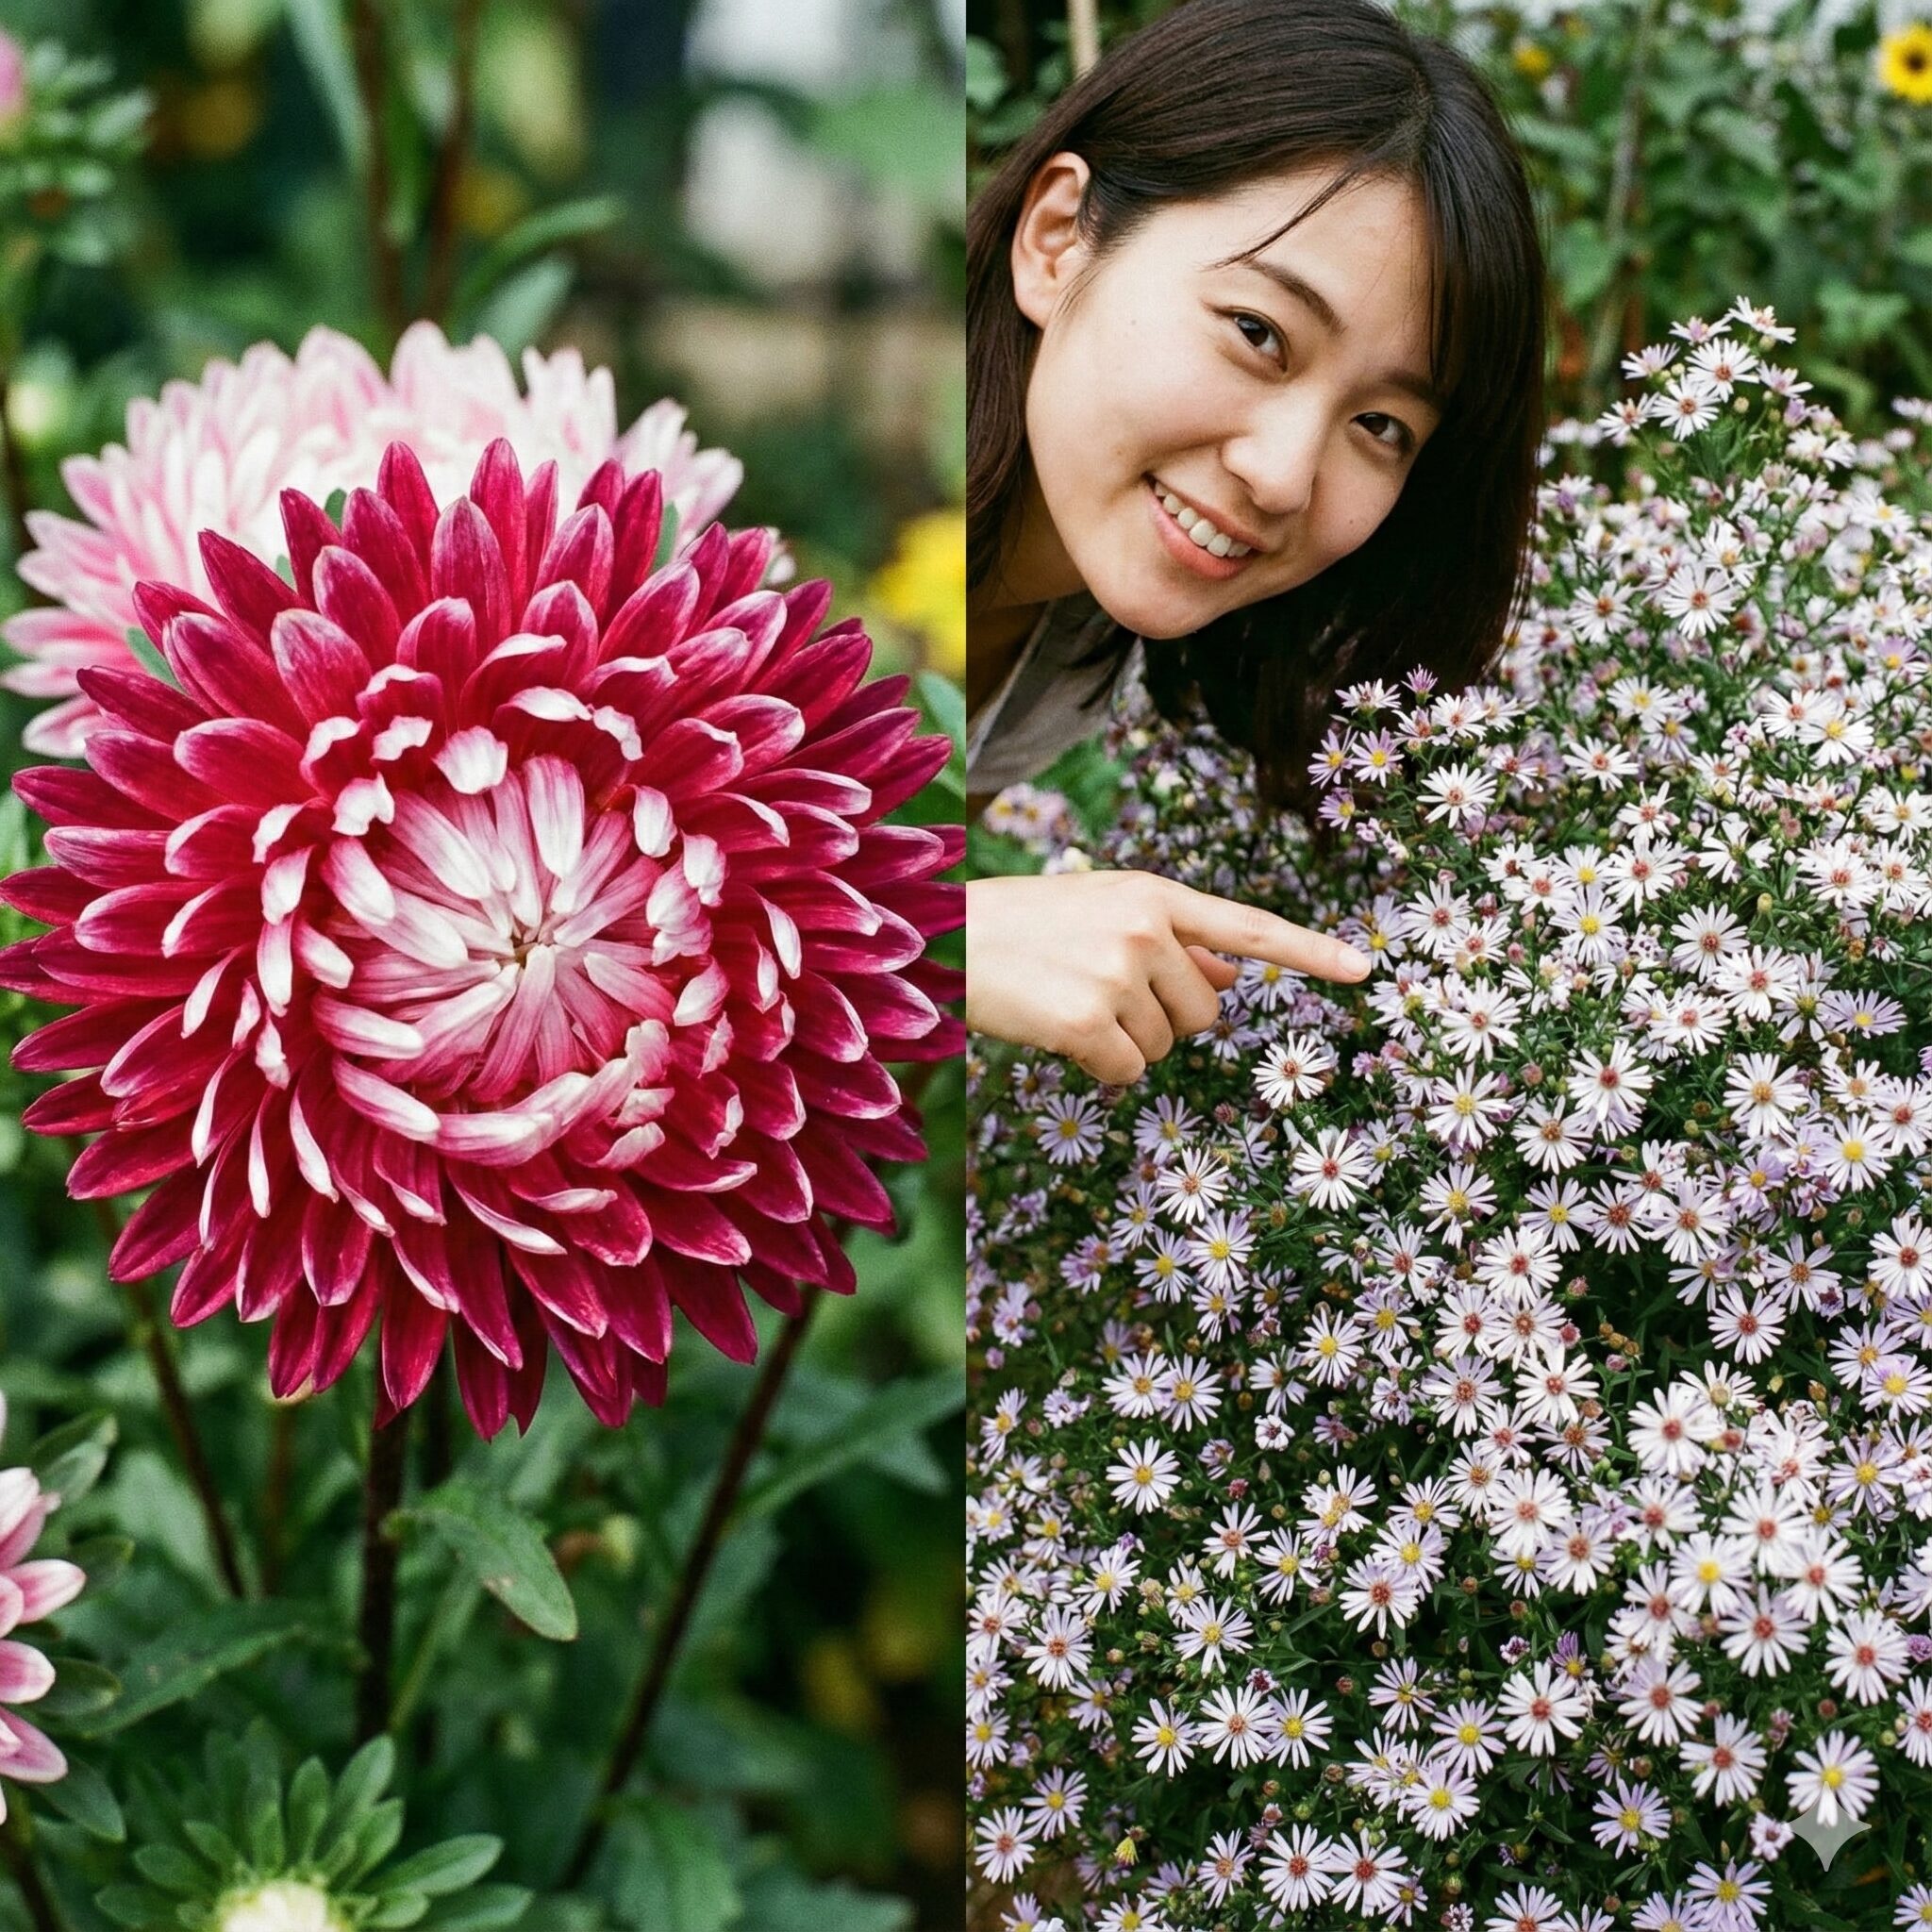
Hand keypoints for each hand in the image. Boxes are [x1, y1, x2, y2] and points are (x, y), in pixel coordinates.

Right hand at [965, 869, 1370, 1084]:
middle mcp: (1144, 929)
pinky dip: (1098, 1066)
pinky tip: (1058, 1031)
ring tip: (1071, 1002)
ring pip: (1167, 1046)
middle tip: (1103, 993)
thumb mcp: (1101, 912)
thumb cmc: (1022, 926)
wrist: (943, 938)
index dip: (1309, 952)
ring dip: (1126, 1042)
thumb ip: (1172, 939)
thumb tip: (1234, 971)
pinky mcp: (1086, 1020)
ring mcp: (1116, 974)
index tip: (1362, 972)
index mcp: (1153, 894)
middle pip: (1207, 1010)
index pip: (1248, 926)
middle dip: (1167, 1017)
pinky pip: (1128, 1071)